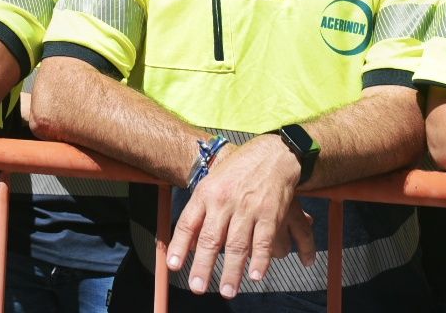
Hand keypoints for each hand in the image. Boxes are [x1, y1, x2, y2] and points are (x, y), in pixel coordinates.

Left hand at [167, 135, 314, 297]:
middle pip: (210, 238)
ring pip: (237, 244)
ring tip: (227, 291)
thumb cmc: (237, 172)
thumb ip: (200, 213)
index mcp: (206, 193)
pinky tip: (256, 275)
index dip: (179, 245)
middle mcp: (224, 201)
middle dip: (203, 265)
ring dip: (232, 270)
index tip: (173, 265)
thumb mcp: (211, 184)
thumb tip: (186, 243)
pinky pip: (263, 240)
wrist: (271, 155)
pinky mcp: (270, 213)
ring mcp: (247, 208)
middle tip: (197, 286)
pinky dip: (260, 260)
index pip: (188, 222)